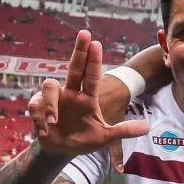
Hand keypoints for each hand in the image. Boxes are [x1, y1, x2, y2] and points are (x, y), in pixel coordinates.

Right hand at [28, 30, 148, 156]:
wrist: (62, 150)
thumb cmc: (84, 139)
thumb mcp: (105, 137)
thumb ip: (123, 130)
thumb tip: (147, 127)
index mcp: (87, 97)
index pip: (91, 75)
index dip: (93, 60)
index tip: (96, 43)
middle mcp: (71, 92)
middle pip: (74, 67)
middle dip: (79, 50)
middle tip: (85, 33)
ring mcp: (54, 98)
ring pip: (49, 86)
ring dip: (51, 104)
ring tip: (54, 121)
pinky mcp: (38, 106)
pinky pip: (36, 106)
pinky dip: (40, 119)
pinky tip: (45, 130)